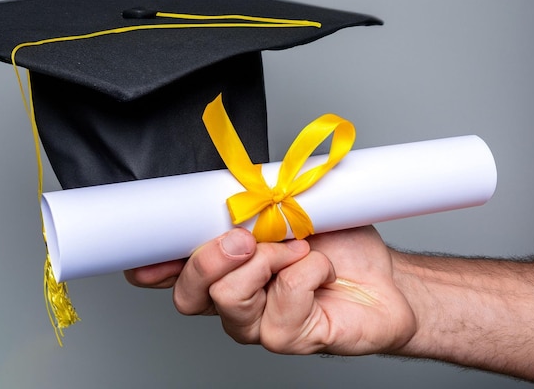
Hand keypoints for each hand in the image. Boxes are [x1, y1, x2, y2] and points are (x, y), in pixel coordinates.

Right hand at [126, 226, 416, 355]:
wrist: (388, 279)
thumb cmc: (341, 247)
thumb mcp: (294, 212)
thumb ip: (258, 207)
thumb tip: (231, 195)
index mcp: (228, 271)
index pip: (175, 276)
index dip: (153, 267)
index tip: (146, 253)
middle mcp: (236, 302)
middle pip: (188, 295)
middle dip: (211, 258)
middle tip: (245, 237)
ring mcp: (260, 325)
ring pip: (230, 299)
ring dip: (268, 262)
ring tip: (299, 249)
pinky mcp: (290, 338)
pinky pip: (283, 301)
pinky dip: (307, 272)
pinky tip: (322, 268)